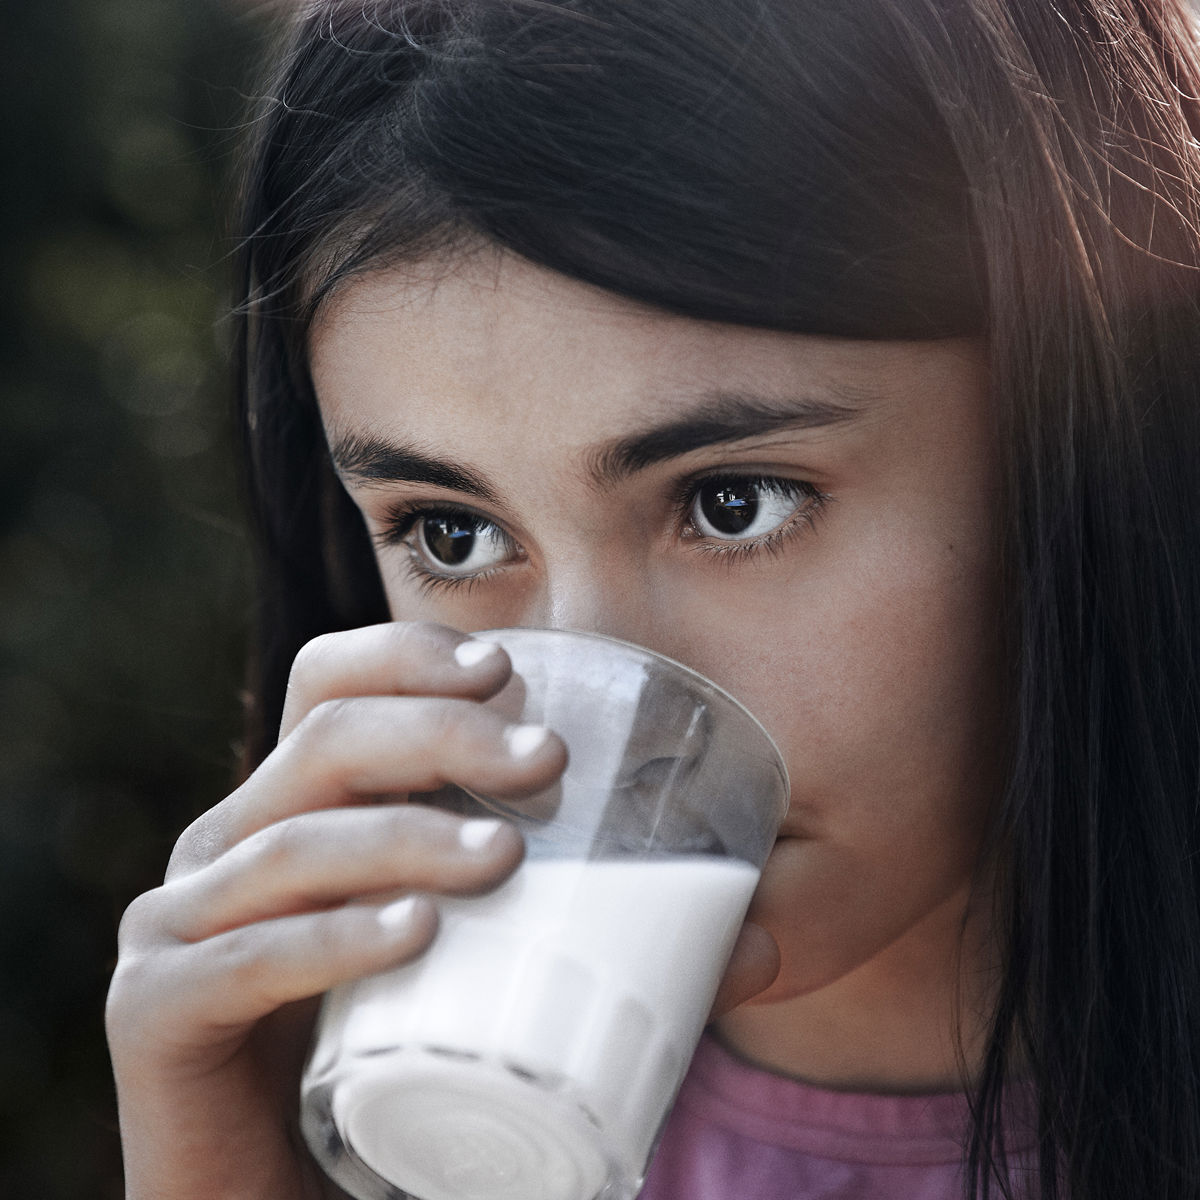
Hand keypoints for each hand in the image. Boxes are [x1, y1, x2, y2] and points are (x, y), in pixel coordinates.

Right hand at [105, 622, 565, 1199]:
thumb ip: (545, 907)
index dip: (407, 657)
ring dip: (409, 835)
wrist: (274, 1185)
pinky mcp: (155, 1010)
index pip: (329, 684)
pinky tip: (416, 934)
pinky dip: (337, 938)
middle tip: (546, 760)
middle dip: (442, 735)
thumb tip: (726, 915)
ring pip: (296, 841)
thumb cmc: (384, 1054)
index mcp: (290, 806)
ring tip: (507, 858)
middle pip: (326, 741)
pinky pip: (249, 957)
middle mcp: (226, 843)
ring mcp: (178, 923)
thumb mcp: (454, 948)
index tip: (505, 670)